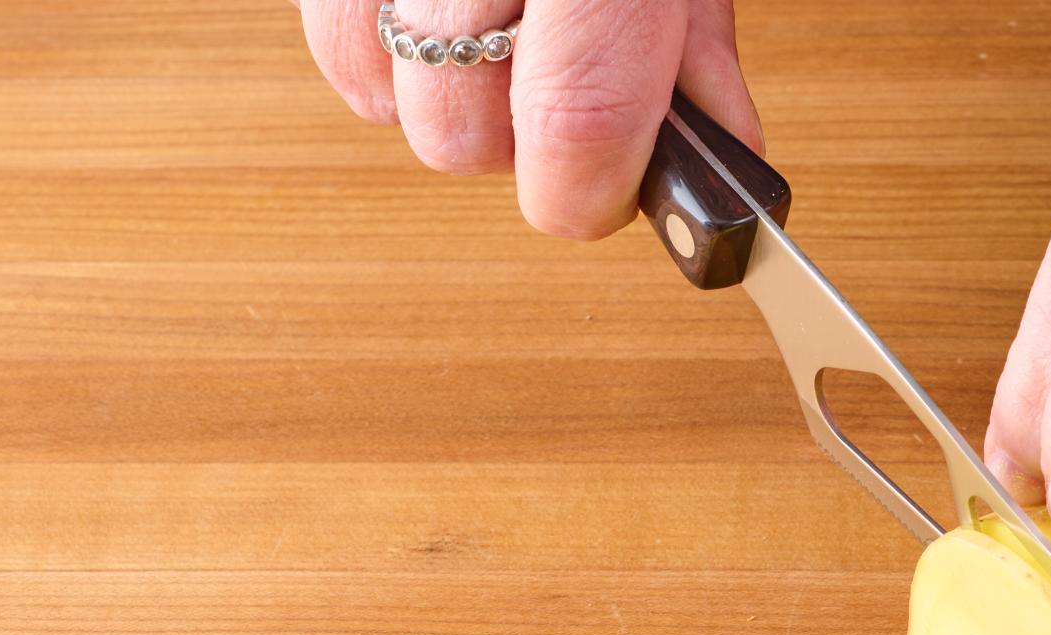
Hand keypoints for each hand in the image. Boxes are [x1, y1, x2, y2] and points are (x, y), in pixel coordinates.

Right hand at [292, 0, 759, 237]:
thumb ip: (696, 49)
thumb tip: (717, 162)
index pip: (578, 122)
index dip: (588, 192)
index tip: (604, 199)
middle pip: (460, 133)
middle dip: (514, 144)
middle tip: (556, 85)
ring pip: (384, 98)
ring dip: (445, 96)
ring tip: (497, 31)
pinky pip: (334, 41)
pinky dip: (377, 49)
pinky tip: (433, 14)